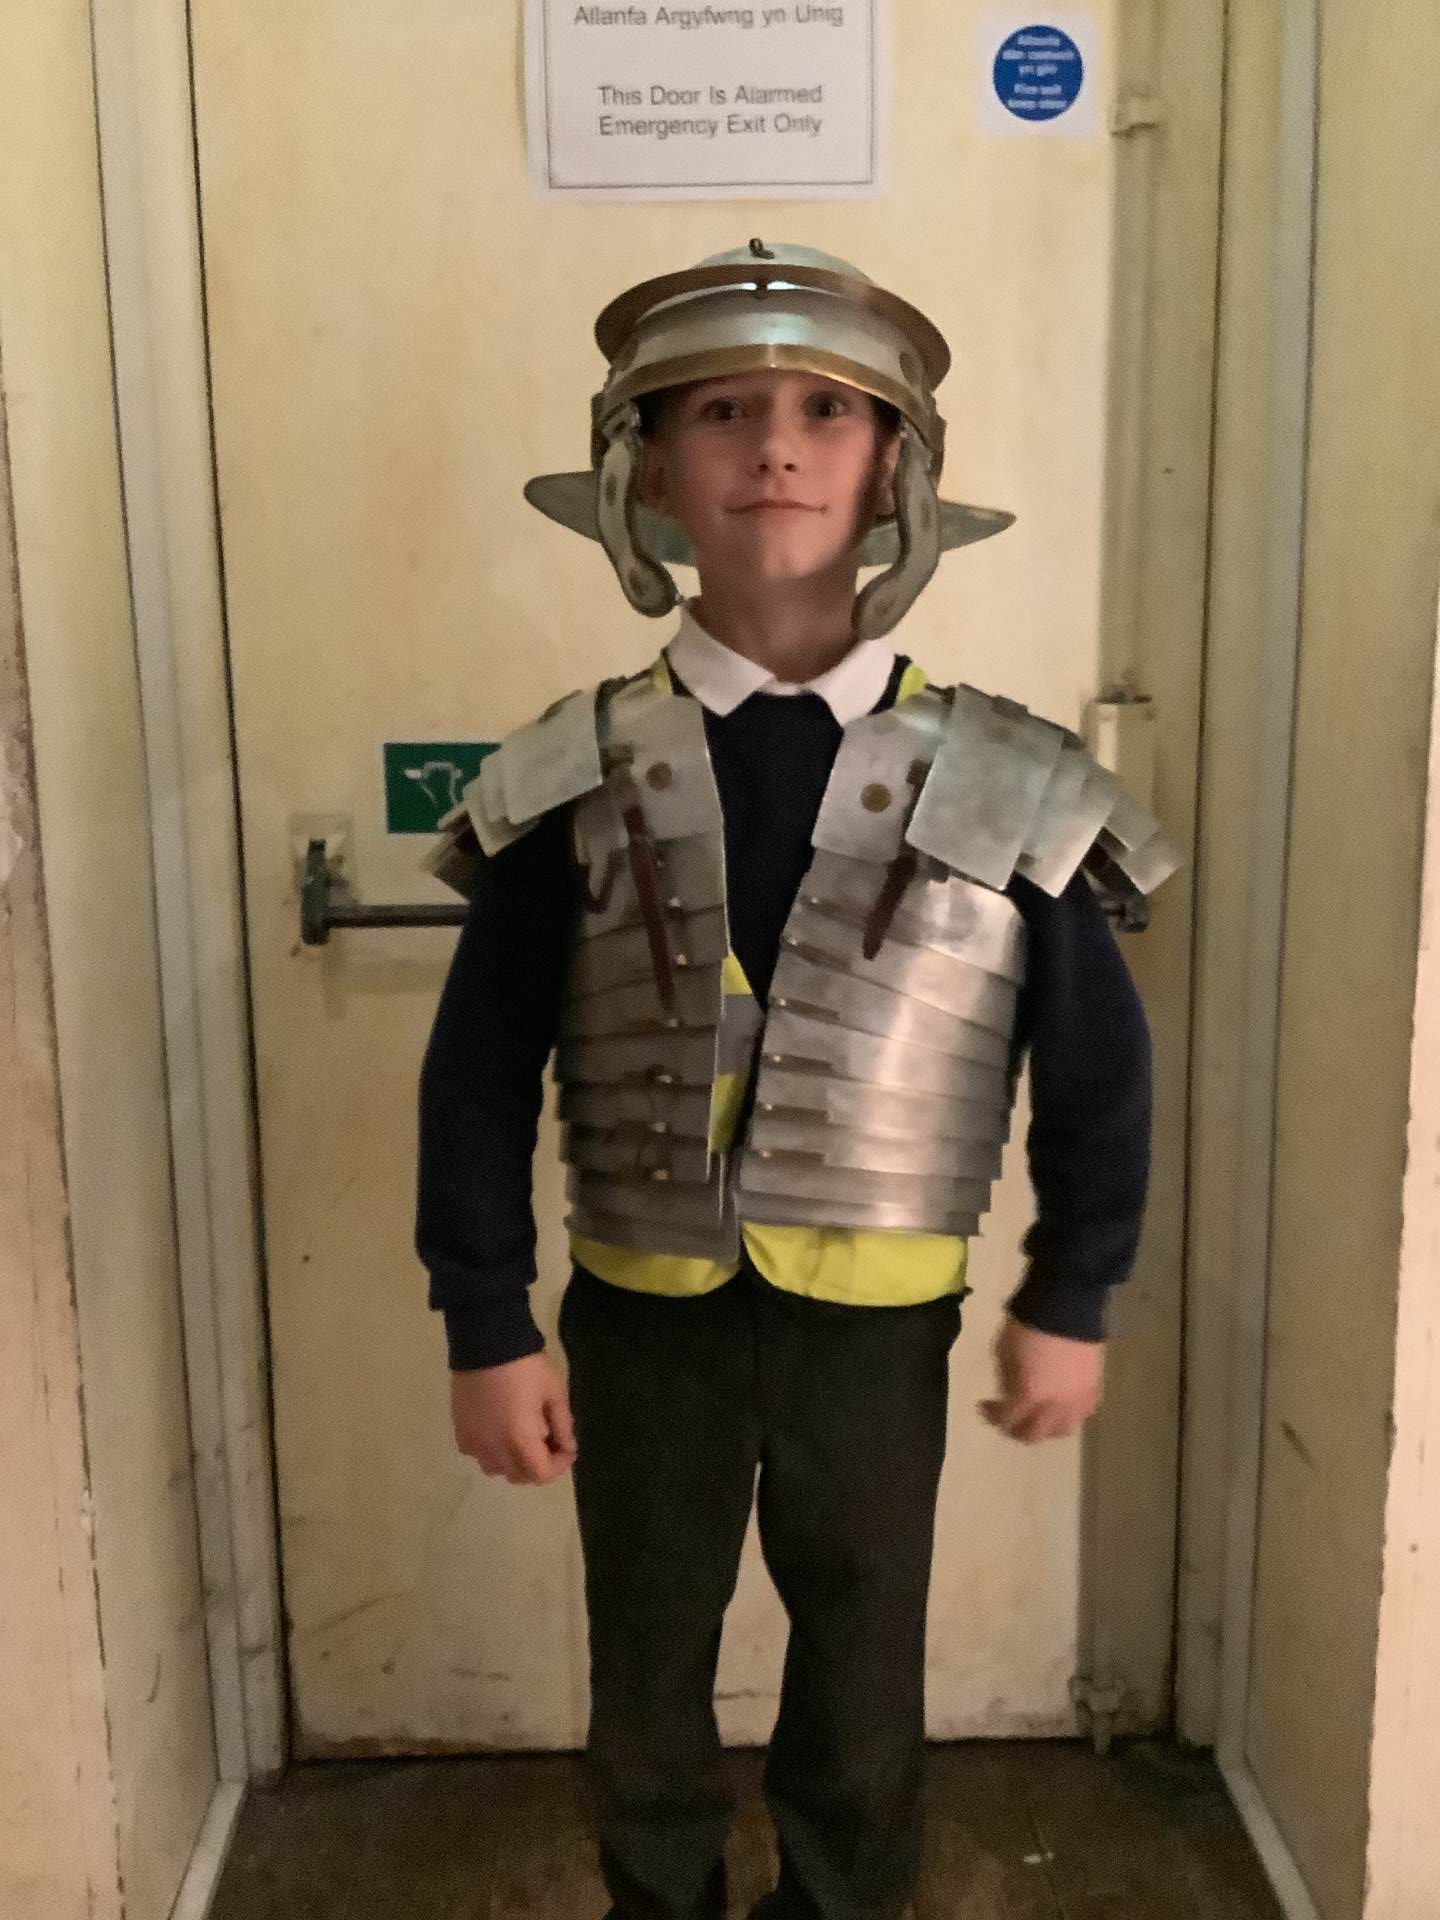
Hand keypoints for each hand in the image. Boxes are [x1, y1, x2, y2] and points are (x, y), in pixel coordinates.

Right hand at [450, 1353, 576, 1485]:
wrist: (486, 1343)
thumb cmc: (526, 1367)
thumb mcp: (554, 1392)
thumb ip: (563, 1425)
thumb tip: (567, 1447)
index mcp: (519, 1440)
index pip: (540, 1474)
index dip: (559, 1465)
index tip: (567, 1447)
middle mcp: (493, 1449)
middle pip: (519, 1476)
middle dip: (539, 1464)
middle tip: (548, 1439)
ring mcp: (473, 1442)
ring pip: (497, 1469)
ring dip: (514, 1460)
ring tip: (522, 1434)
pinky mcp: (460, 1431)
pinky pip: (478, 1454)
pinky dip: (492, 1450)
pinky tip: (499, 1428)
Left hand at [978, 1315, 1104, 1442]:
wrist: (1066, 1304)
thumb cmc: (1027, 1324)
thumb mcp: (1003, 1351)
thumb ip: (1006, 1380)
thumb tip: (1009, 1394)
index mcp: (1029, 1395)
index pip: (1007, 1421)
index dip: (992, 1416)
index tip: (983, 1405)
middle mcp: (1055, 1406)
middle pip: (1034, 1434)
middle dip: (1017, 1429)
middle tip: (1008, 1417)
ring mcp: (1078, 1400)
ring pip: (1062, 1429)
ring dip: (1046, 1427)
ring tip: (1037, 1414)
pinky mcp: (1095, 1388)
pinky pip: (1082, 1414)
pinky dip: (1068, 1414)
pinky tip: (1059, 1404)